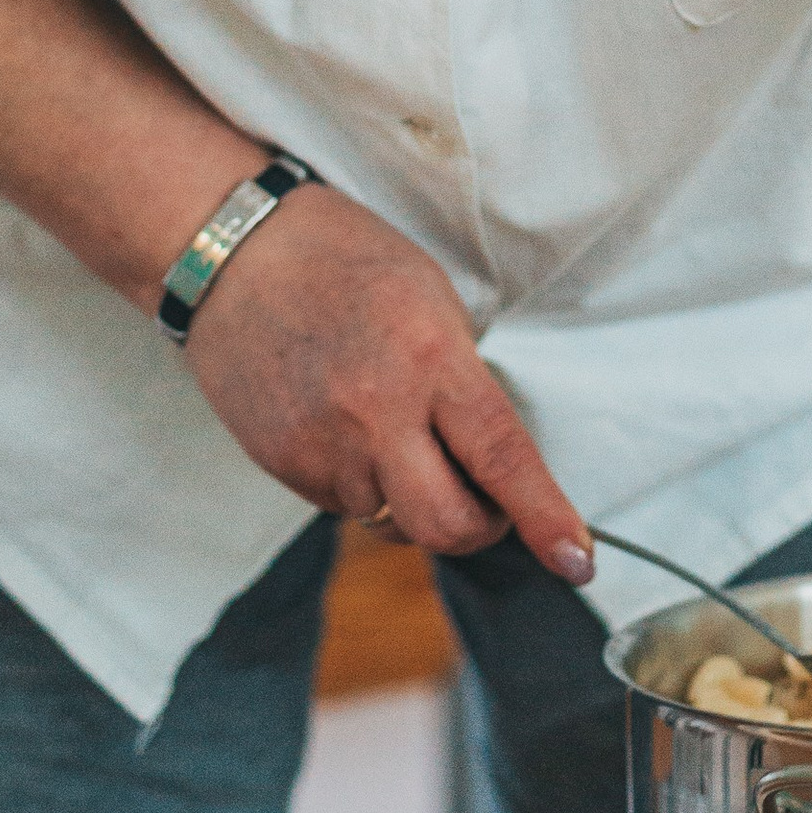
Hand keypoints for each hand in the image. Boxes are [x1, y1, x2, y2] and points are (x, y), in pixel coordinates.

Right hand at [177, 182, 592, 578]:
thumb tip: (490, 461)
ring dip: (408, 496)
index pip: (502, 457)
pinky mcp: (282, 463)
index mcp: (429, 359)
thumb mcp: (429, 298)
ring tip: (384, 422)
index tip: (577, 561)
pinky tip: (340, 422)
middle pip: (446, 527)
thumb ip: (461, 383)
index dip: (544, 516)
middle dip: (478, 529)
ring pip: (392, 521)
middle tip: (482, 499)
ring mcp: (324, 446)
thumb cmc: (344, 259)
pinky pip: (342, 504)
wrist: (234, 251)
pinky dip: (359, 481)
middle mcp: (377, 413)